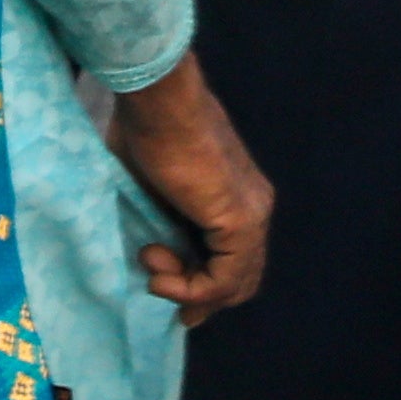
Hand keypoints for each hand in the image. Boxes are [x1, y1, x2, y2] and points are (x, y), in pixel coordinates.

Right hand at [101, 55, 270, 316]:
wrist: (158, 101)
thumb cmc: (145, 130)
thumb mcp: (149, 187)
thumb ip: (156, 218)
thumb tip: (145, 247)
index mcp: (236, 196)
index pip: (233, 258)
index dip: (200, 283)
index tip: (159, 284)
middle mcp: (255, 208)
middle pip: (240, 278)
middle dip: (199, 298)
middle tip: (162, 297)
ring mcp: (252, 216)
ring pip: (234, 285)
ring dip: (186, 291)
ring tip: (152, 270)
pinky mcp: (240, 222)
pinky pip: (223, 280)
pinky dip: (191, 289)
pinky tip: (160, 274)